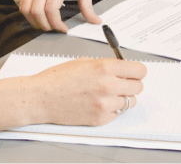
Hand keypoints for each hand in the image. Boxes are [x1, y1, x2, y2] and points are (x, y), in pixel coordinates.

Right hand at [0, 58, 146, 131]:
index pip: (140, 70)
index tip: (135, 72)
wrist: (41, 97)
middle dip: (132, 83)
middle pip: (139, 87)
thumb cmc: (59, 78)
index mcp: (105, 67)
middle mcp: (108, 85)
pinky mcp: (100, 119)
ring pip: (130, 102)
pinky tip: (100, 103)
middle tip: (122, 83)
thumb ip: (107, 65)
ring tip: (109, 94)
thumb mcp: (85, 61)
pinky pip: (118, 114)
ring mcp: (105, 104)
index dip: (138, 71)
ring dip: (123, 97)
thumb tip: (124, 68)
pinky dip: (113, 109)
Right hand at [20, 0, 101, 32]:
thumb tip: (95, 21)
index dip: (56, 23)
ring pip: (26, 10)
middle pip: (37, 12)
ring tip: (47, 24)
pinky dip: (29, 15)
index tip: (63, 28)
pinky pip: (22, 5)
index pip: (51, 8)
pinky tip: (39, 16)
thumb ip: (87, 4)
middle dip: (46, 26)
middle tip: (55, 28)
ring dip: (36, 22)